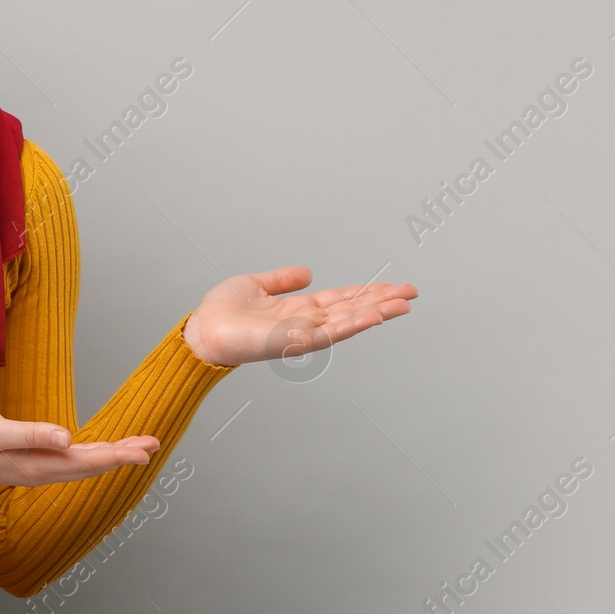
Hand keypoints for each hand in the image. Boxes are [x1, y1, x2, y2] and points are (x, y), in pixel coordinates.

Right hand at [0, 408, 159, 485]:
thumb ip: (31, 434)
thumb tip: (67, 438)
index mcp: (36, 466)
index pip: (86, 462)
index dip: (118, 456)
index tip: (144, 451)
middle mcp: (40, 471)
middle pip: (91, 465)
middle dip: (123, 454)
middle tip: (153, 444)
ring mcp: (35, 468)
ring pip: (83, 463)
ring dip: (111, 454)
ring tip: (138, 446)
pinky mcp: (30, 461)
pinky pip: (69, 461)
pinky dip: (92, 454)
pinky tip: (101, 450)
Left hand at [182, 266, 416, 367]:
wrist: (201, 331)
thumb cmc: (220, 312)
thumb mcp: (255, 284)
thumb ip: (282, 280)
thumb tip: (307, 272)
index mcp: (299, 309)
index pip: (342, 299)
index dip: (368, 292)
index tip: (394, 286)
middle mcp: (306, 322)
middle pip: (352, 309)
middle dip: (382, 301)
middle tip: (413, 291)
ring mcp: (302, 334)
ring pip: (348, 322)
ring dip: (376, 312)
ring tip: (403, 303)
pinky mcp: (293, 341)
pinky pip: (328, 334)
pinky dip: (351, 324)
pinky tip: (372, 316)